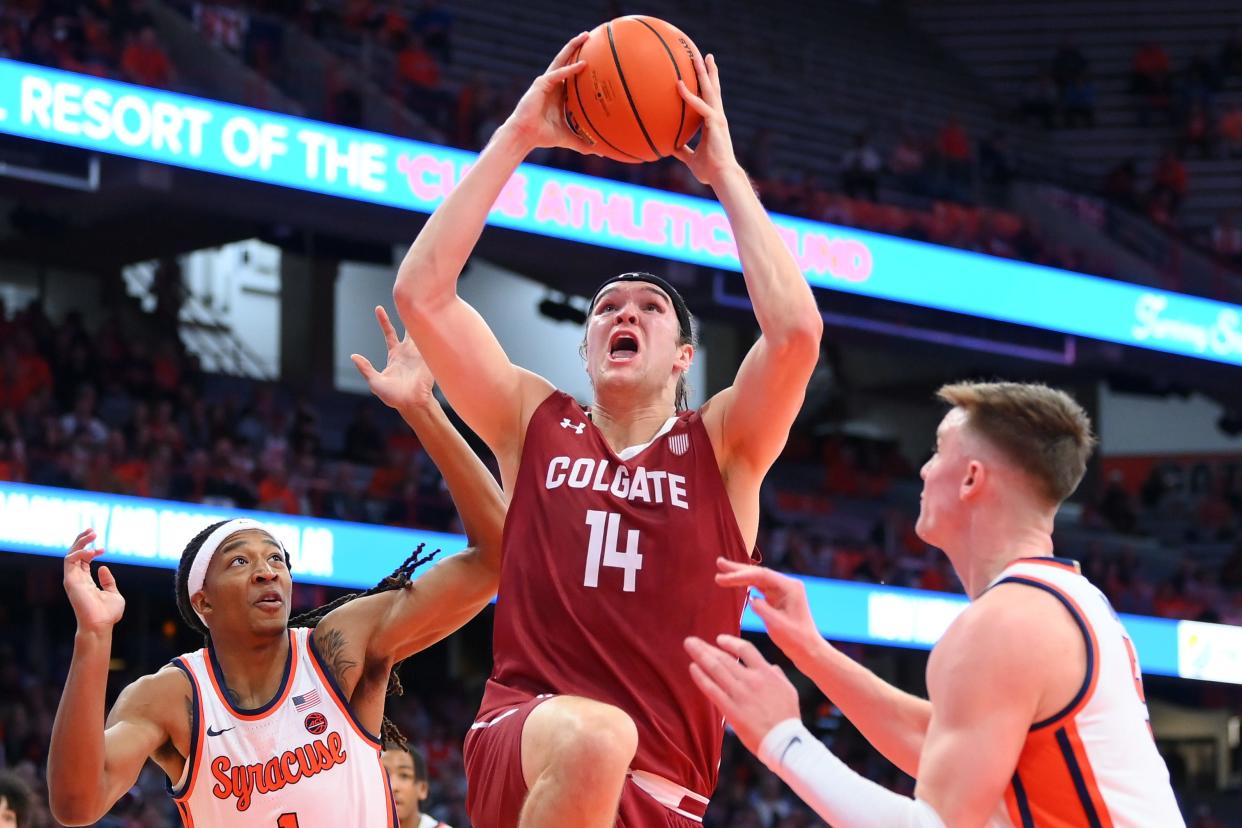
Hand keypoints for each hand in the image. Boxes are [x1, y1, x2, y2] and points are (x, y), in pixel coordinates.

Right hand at [63, 529, 123, 633]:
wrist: (101, 624)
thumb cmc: (108, 613)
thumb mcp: (113, 593)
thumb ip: (108, 581)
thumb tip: (103, 568)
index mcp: (86, 582)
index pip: (83, 561)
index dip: (90, 550)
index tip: (102, 546)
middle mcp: (77, 579)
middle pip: (74, 555)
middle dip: (81, 541)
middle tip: (92, 530)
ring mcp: (73, 580)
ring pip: (70, 555)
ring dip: (80, 542)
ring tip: (92, 534)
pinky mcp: (70, 581)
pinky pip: (69, 561)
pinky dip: (79, 553)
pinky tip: (92, 552)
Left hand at [351, 306, 435, 412]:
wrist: (412, 404)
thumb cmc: (393, 397)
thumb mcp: (375, 382)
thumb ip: (365, 368)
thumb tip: (353, 356)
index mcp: (395, 355)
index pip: (389, 333)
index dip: (384, 321)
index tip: (379, 308)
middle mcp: (408, 352)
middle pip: (407, 327)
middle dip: (406, 314)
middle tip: (405, 297)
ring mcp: (420, 353)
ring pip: (420, 332)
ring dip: (420, 318)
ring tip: (420, 301)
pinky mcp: (429, 358)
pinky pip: (430, 342)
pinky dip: (431, 331)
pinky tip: (433, 318)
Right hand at [504, 32, 596, 154]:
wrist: (525, 136)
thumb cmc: (543, 136)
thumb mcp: (568, 138)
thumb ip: (584, 142)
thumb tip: (601, 151)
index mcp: (559, 93)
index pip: (572, 73)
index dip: (581, 62)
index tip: (595, 54)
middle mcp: (553, 84)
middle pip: (566, 60)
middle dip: (577, 47)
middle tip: (590, 35)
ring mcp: (546, 82)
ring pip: (561, 60)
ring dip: (572, 48)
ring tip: (584, 37)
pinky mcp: (540, 85)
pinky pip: (557, 75)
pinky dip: (569, 70)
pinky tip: (581, 65)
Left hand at [673, 53, 739, 185]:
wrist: (721, 176)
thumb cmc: (709, 171)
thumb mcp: (691, 159)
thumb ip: (682, 151)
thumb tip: (669, 148)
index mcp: (712, 123)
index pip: (709, 100)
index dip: (706, 86)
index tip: (701, 74)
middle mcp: (717, 116)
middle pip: (712, 89)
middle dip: (708, 72)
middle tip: (704, 56)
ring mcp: (717, 118)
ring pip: (710, 90)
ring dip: (703, 73)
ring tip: (698, 56)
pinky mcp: (715, 122)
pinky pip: (700, 106)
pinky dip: (689, 95)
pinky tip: (679, 84)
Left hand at [685, 634, 799, 754]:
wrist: (785, 742)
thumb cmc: (788, 717)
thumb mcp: (788, 689)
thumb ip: (777, 675)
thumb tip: (770, 666)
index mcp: (767, 673)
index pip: (746, 649)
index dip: (730, 642)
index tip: (719, 639)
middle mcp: (751, 680)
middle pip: (725, 658)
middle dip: (706, 647)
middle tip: (691, 640)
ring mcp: (740, 694)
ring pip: (716, 669)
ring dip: (700, 656)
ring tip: (689, 646)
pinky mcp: (731, 710)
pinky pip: (712, 690)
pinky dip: (701, 677)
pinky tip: (692, 668)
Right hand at [716, 558, 821, 664]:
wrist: (808, 650)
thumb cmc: (796, 639)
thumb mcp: (777, 625)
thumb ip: (763, 610)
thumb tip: (751, 598)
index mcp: (790, 587)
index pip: (761, 575)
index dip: (740, 575)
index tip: (722, 579)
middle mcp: (786, 585)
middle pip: (758, 572)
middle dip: (738, 569)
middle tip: (719, 563)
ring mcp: (782, 591)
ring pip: (757, 578)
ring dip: (739, 574)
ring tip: (721, 568)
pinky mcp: (777, 598)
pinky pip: (759, 587)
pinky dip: (745, 584)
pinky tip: (734, 581)